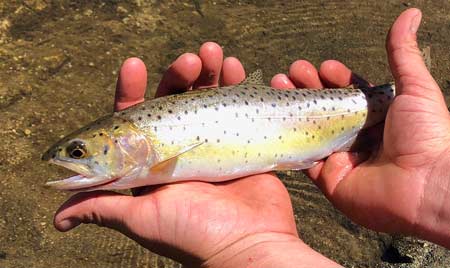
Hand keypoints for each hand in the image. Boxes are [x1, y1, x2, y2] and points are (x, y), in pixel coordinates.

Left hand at [53, 42, 338, 266]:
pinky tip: (234, 66)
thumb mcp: (141, 219)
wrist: (248, 245)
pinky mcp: (242, 142)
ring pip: (206, 98)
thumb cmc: (192, 234)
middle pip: (174, 101)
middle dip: (177, 75)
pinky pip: (238, 106)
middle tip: (189, 60)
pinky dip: (236, 83)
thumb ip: (102, 208)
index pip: (135, 120)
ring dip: (208, 71)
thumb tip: (58, 218)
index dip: (131, 91)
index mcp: (153, 164)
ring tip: (213, 54)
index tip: (134, 66)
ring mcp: (213, 144)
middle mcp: (180, 150)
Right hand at [272, 8, 449, 247]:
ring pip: (310, 129)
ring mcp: (342, 156)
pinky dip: (289, 141)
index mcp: (377, 115)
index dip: (334, 78)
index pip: (348, 93)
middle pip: (325, 108)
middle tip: (291, 72)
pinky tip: (276, 121)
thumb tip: (409, 14)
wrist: (426, 186)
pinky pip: (304, 158)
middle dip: (307, 88)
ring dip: (293, 109)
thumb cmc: (426, 135)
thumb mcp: (415, 88)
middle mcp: (358, 135)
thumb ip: (402, 54)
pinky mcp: (329, 177)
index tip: (324, 67)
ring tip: (278, 85)